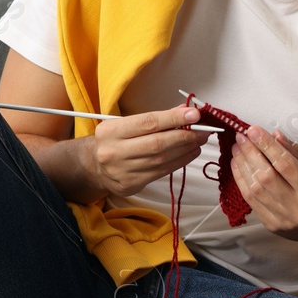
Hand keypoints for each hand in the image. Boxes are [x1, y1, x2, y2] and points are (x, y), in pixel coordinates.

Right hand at [86, 106, 211, 198]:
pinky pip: (161, 172)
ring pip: (161, 160)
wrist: (94, 166)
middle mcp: (114, 151)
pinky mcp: (131, 184)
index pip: (148, 122)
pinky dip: (179, 162)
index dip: (173, 118)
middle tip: (202, 130)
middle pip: (157, 143)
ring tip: (198, 141)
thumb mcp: (127, 125)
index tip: (194, 114)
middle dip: (184, 136)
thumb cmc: (115, 141)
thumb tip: (185, 112)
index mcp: (111, 131)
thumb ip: (155, 119)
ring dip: (185, 150)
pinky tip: (188, 154)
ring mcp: (122, 171)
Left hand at [232, 126, 297, 242]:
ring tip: (237, 148)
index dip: (267, 146)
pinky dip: (242, 181)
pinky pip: (251, 201)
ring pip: (255, 189)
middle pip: (267, 177)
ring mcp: (284, 220)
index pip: (286, 165)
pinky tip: (238, 166)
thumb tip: (276, 136)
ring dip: (243, 165)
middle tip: (241, 136)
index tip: (254, 130)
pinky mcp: (272, 226)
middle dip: (250, 153)